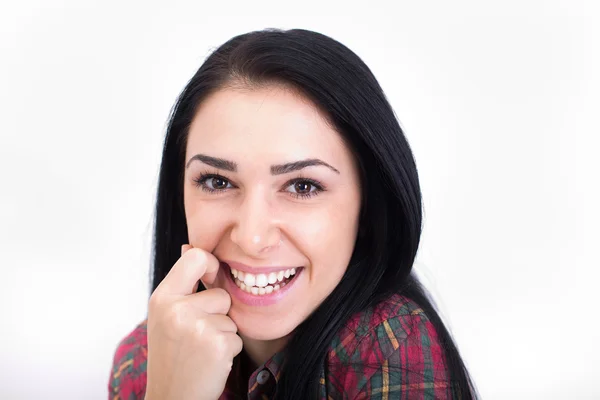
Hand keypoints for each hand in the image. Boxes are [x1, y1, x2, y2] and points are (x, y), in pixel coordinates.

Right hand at [145, 245, 241, 399]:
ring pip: (230, 316)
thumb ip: (182, 285)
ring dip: (223, 332)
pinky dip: (228, 350)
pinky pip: (236, 335)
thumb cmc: (172, 355)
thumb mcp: (166, 316)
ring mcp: (196, 326)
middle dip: (218, 313)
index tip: (212, 278)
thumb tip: (190, 246)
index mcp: (162, 298)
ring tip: (201, 350)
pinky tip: (209, 361)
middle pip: (220, 293)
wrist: (172, 397)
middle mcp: (176, 309)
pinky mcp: (217, 343)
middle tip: (196, 335)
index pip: (196, 258)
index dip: (211, 264)